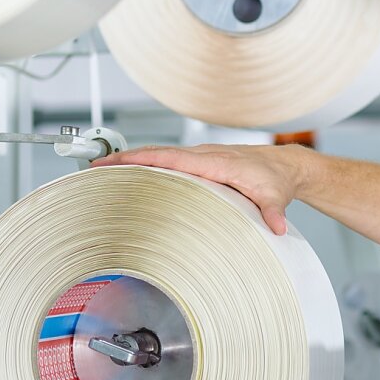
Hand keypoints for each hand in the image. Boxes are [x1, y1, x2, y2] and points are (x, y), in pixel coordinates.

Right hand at [90, 144, 305, 234]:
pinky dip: (147, 163)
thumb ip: (273, 210)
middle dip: (124, 159)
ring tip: (102, 173)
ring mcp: (200, 157)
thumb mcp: (275, 195)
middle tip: (94, 169)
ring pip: (159, 155)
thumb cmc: (276, 178)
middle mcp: (203, 155)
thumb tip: (277, 226)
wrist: (285, 166)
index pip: (170, 158)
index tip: (116, 163)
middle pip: (156, 153)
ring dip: (131, 161)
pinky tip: (132, 175)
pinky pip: (168, 160)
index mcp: (214, 161)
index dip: (141, 159)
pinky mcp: (200, 162)